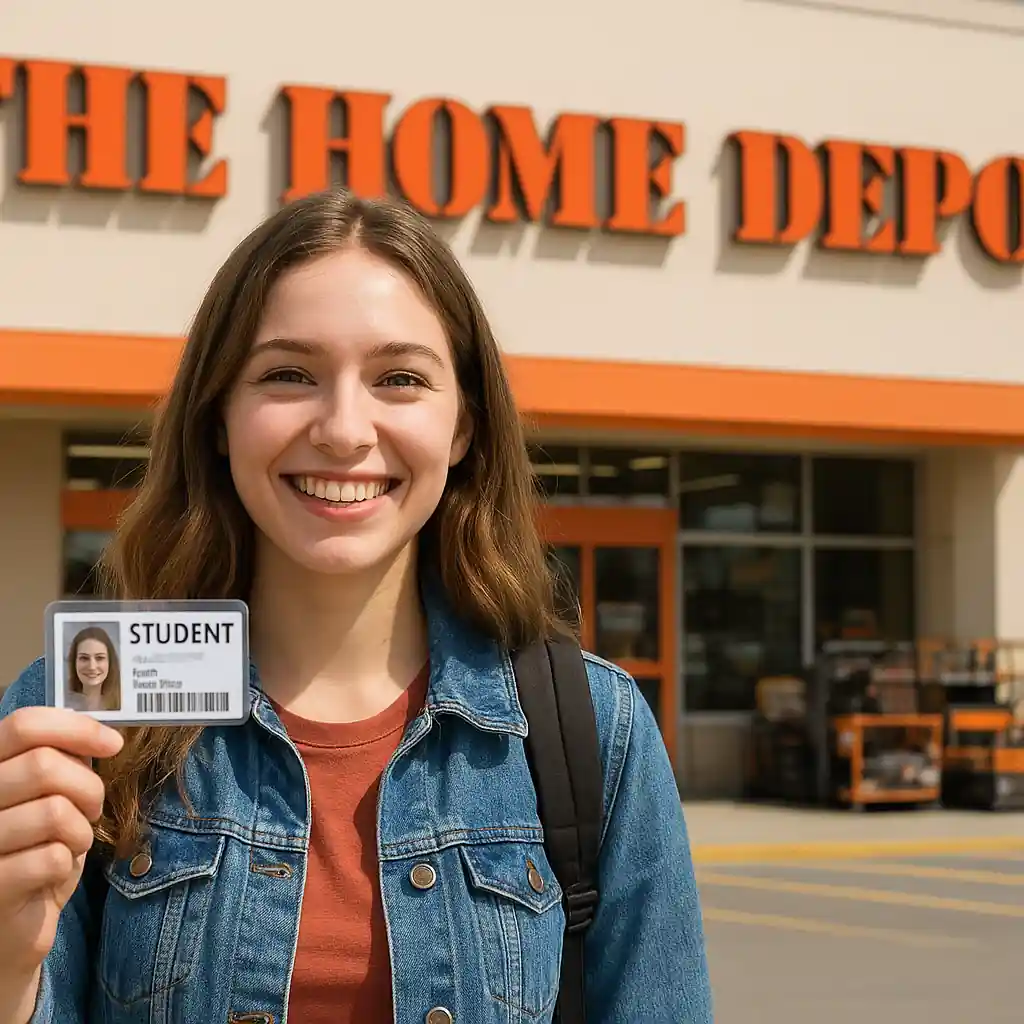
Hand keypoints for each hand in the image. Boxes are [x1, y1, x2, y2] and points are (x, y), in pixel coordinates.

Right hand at [0, 706, 121, 982]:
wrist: (7, 928)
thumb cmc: (30, 853)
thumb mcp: (45, 798)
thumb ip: (60, 763)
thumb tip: (100, 737)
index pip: (23, 725)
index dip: (76, 728)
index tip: (112, 744)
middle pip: (44, 765)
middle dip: (87, 788)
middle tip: (91, 810)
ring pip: (54, 811)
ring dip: (79, 830)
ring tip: (69, 845)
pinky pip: (53, 857)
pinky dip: (68, 863)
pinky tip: (53, 873)